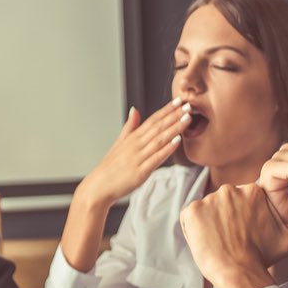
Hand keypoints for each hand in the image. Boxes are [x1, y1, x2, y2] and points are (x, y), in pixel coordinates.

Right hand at [75, 99, 192, 209]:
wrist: (99, 186)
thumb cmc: (110, 166)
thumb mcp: (119, 142)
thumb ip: (130, 126)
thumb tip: (135, 110)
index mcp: (132, 137)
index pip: (152, 120)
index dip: (166, 110)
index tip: (179, 101)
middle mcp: (136, 144)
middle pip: (158, 127)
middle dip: (174, 116)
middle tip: (188, 105)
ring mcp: (138, 157)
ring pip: (159, 139)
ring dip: (174, 128)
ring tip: (187, 119)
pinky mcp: (140, 171)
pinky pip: (156, 158)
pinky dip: (167, 149)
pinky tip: (177, 141)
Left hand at [180, 183, 287, 287]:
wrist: (238, 271)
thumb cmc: (262, 257)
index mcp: (253, 192)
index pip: (241, 200)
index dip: (239, 218)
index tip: (241, 233)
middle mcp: (231, 190)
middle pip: (223, 204)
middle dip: (224, 220)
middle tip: (229, 241)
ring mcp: (210, 200)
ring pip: (206, 211)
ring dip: (209, 224)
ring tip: (218, 244)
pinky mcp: (193, 210)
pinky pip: (190, 217)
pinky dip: (194, 229)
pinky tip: (205, 242)